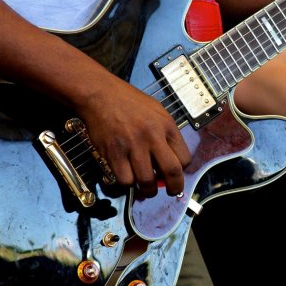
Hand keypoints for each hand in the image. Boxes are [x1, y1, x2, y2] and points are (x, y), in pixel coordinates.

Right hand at [76, 75, 190, 198]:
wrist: (100, 94)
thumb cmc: (129, 102)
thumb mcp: (157, 111)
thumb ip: (165, 134)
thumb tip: (170, 161)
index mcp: (166, 126)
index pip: (184, 158)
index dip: (182, 171)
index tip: (176, 174)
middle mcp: (152, 136)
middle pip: (172, 172)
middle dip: (174, 188)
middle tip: (171, 192)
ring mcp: (133, 145)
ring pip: (147, 181)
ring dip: (148, 190)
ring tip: (146, 187)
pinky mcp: (114, 153)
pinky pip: (125, 180)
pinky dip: (127, 183)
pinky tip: (127, 176)